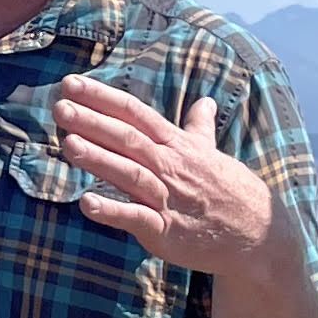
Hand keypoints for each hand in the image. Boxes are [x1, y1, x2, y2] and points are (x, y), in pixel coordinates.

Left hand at [51, 73, 283, 274]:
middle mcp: (170, 166)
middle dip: (92, 122)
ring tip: (68, 144)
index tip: (71, 84)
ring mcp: (168, 199)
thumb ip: (199, 127)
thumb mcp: (212, 153)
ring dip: (99, 159)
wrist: (258, 234)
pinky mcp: (167, 231)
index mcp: (176, 145)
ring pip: (130, 173)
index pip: (135, 113)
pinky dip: (113, 211)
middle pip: (128, 138)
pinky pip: (137, 218)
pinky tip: (86, 203)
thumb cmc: (229, 190)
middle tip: (60, 106)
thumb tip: (205, 102)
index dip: (102, 97)